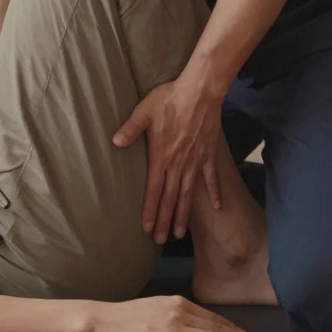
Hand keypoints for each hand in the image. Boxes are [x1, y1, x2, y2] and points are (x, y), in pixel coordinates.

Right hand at [90, 295, 261, 331]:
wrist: (106, 321)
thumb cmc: (128, 315)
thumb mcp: (156, 306)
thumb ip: (176, 312)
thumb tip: (197, 323)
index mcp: (177, 302)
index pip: (211, 317)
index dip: (232, 326)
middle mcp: (178, 313)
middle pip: (215, 326)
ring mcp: (172, 329)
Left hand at [114, 72, 224, 242]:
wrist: (200, 91)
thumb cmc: (169, 99)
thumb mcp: (144, 111)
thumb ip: (130, 129)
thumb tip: (115, 142)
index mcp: (160, 155)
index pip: (153, 189)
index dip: (150, 209)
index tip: (146, 228)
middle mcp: (178, 163)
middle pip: (169, 197)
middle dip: (164, 220)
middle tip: (159, 240)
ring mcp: (195, 161)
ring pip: (187, 194)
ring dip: (183, 214)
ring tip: (179, 234)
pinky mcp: (208, 155)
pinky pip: (211, 178)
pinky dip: (213, 193)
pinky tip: (217, 208)